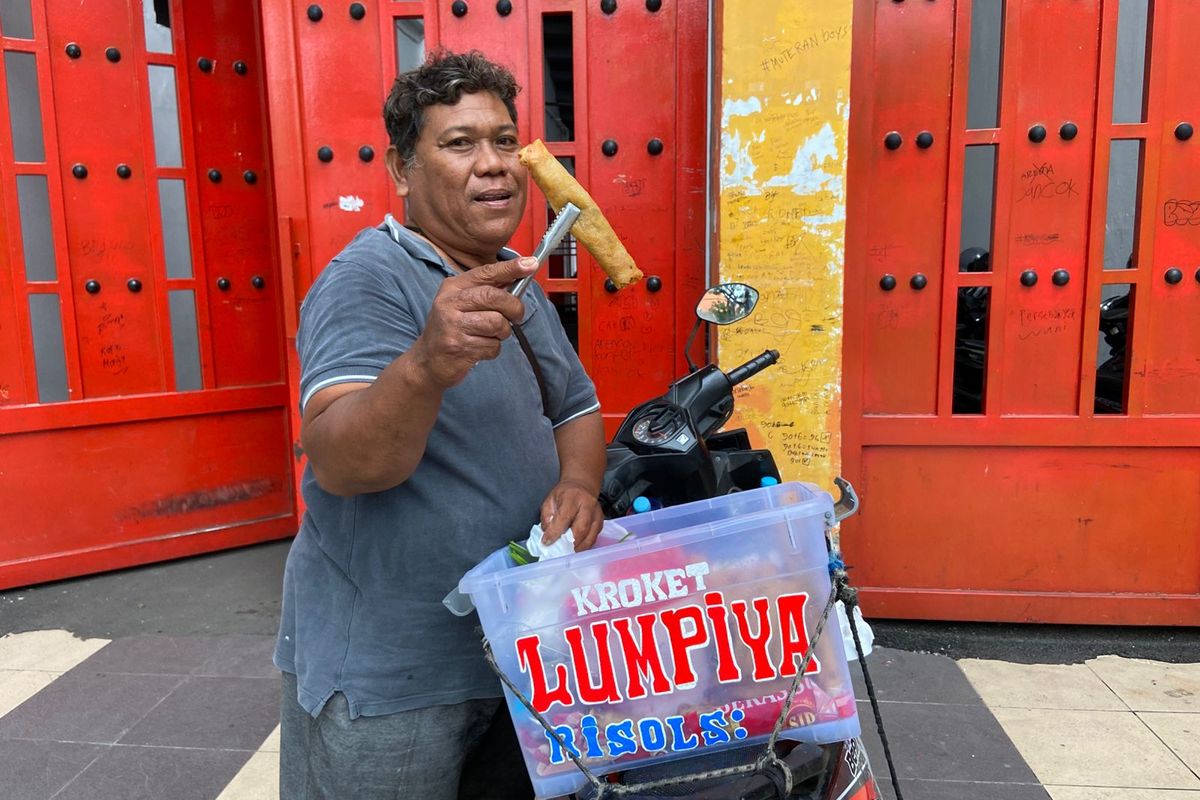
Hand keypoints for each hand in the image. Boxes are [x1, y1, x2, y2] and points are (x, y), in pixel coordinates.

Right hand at [409, 257, 537, 388]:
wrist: (428, 360)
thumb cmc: (452, 328)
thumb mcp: (462, 303)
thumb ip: (487, 290)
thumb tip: (519, 278)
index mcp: (453, 288)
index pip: (486, 272)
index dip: (510, 268)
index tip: (530, 263)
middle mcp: (450, 303)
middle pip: (494, 297)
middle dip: (513, 307)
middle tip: (516, 315)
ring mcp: (453, 325)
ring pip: (497, 323)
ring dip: (502, 332)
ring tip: (491, 334)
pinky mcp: (458, 347)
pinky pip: (493, 346)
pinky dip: (493, 349)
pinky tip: (480, 348)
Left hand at [540, 479, 603, 551]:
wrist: (582, 486)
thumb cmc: (564, 494)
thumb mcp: (550, 501)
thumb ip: (547, 518)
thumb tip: (547, 535)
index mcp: (572, 497)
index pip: (564, 517)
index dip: (555, 532)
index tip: (546, 542)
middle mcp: (588, 505)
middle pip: (580, 529)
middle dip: (568, 543)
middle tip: (558, 550)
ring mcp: (597, 514)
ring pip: (589, 537)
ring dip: (577, 547)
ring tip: (567, 551)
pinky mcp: (600, 522)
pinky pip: (593, 538)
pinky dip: (584, 545)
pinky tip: (575, 547)